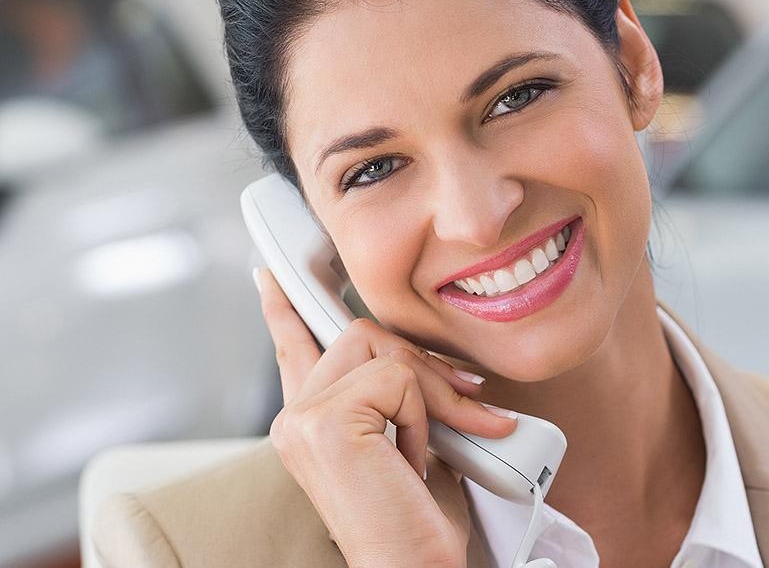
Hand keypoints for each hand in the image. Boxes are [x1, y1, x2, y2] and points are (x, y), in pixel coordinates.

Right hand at [255, 268, 516, 566]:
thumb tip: (427, 358)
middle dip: (422, 363)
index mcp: (309, 424)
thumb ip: (396, 397)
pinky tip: (412, 461)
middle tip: (469, 403)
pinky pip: (398, 378)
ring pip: (384, 349)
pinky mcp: (326, 423)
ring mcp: (303, 420)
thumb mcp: (409, 443)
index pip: (291, 350)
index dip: (283, 310)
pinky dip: (422, 417)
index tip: (269, 277)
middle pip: (362, 333)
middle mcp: (295, 419)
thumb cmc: (415, 523)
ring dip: (430, 395)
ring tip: (431, 449)